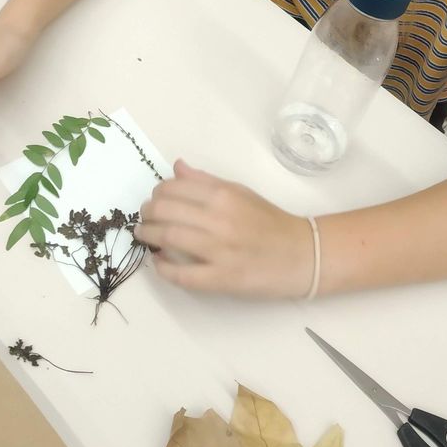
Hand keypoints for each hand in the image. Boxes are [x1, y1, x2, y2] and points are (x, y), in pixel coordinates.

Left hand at [136, 161, 312, 297]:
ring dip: (149, 235)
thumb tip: (177, 167)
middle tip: (144, 218)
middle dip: (147, 213)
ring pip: (168, 237)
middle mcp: (219, 218)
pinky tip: (158, 262)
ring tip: (145, 236)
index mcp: (223, 195)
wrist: (302, 254)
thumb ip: (206, 181)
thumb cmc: (270, 222)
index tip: (154, 200)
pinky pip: (182, 274)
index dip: (157, 193)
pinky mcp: (222, 278)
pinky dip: (163, 268)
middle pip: (165, 210)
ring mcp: (219, 250)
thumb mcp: (240, 192)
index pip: (174, 187)